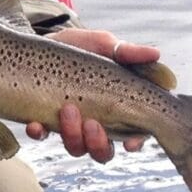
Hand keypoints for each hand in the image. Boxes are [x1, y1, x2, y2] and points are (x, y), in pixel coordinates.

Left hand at [25, 28, 160, 162]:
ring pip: (75, 148)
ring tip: (66, 110)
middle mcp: (95, 122)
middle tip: (91, 122)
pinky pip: (41, 136)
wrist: (45, 41)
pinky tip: (36, 125)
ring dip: (72, 136)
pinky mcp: (43, 120)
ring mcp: (68, 125)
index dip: (134, 142)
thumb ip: (127, 52)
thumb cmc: (81, 47)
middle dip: (98, 143)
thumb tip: (155, 53)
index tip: (130, 142)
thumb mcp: (103, 45)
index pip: (132, 135)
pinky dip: (39, 133)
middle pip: (102, 151)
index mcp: (117, 108)